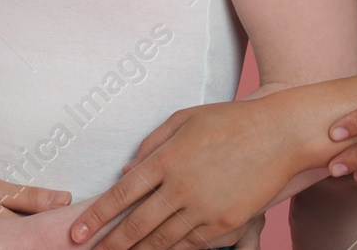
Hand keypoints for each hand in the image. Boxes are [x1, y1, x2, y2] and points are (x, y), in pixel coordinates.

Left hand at [68, 94, 304, 249]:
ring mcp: (204, 208)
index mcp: (167, 158)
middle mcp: (181, 186)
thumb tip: (125, 172)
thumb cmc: (228, 121)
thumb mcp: (183, 120)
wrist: (278, 134)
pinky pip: (192, 244)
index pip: (121, 194)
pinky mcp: (226, 223)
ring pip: (162, 240)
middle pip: (136, 224)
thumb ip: (150, 145)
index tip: (77, 232)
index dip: (96, 217)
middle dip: (110, 244)